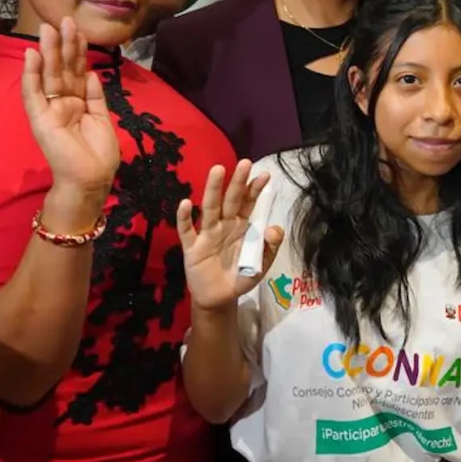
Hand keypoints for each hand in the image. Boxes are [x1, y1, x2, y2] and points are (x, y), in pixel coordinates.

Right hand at [22, 19, 121, 199]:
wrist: (90, 180)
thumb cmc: (99, 155)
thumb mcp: (102, 119)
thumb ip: (95, 96)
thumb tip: (91, 73)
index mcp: (78, 103)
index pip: (77, 72)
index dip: (78, 52)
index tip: (80, 30)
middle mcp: (62, 103)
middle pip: (63, 69)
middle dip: (64, 45)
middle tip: (64, 19)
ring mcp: (49, 109)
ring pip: (49, 75)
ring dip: (49, 51)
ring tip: (48, 28)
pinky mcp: (39, 119)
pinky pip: (33, 94)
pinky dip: (31, 75)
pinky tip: (31, 55)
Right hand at [177, 161, 285, 311]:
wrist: (219, 298)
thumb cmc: (240, 276)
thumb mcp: (260, 265)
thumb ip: (269, 248)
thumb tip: (275, 228)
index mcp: (242, 227)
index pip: (249, 204)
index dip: (256, 190)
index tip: (265, 174)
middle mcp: (224, 225)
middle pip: (230, 200)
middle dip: (237, 182)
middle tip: (245, 162)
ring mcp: (207, 234)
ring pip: (209, 208)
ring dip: (213, 190)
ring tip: (217, 170)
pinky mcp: (192, 248)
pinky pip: (187, 231)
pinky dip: (184, 217)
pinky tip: (185, 203)